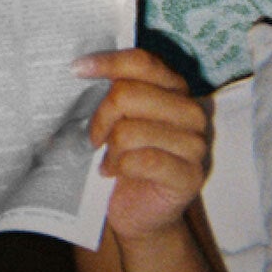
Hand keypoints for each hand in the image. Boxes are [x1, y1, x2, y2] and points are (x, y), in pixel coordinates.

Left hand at [76, 49, 209, 242]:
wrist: (141, 210)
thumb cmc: (127, 157)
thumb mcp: (120, 118)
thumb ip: (113, 92)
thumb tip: (79, 68)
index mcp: (175, 88)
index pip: (142, 62)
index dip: (107, 62)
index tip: (76, 69)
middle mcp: (191, 111)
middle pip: (128, 94)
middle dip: (100, 118)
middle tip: (95, 138)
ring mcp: (195, 144)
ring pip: (129, 130)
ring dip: (110, 148)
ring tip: (109, 158)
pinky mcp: (189, 175)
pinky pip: (140, 160)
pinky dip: (118, 167)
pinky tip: (113, 172)